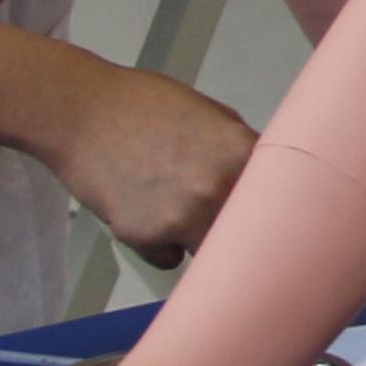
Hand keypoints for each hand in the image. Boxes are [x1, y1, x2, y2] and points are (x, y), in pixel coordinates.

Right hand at [41, 59, 254, 263]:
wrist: (84, 113)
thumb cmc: (147, 107)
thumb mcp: (214, 116)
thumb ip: (243, 154)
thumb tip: (266, 185)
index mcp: (243, 154)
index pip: (281, 203)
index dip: (274, 215)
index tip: (272, 223)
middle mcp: (218, 189)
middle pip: (246, 236)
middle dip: (234, 230)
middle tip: (218, 217)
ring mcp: (182, 217)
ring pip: (208, 252)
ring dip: (198, 239)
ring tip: (173, 204)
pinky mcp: (145, 236)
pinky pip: (168, 258)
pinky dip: (160, 245)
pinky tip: (144, 210)